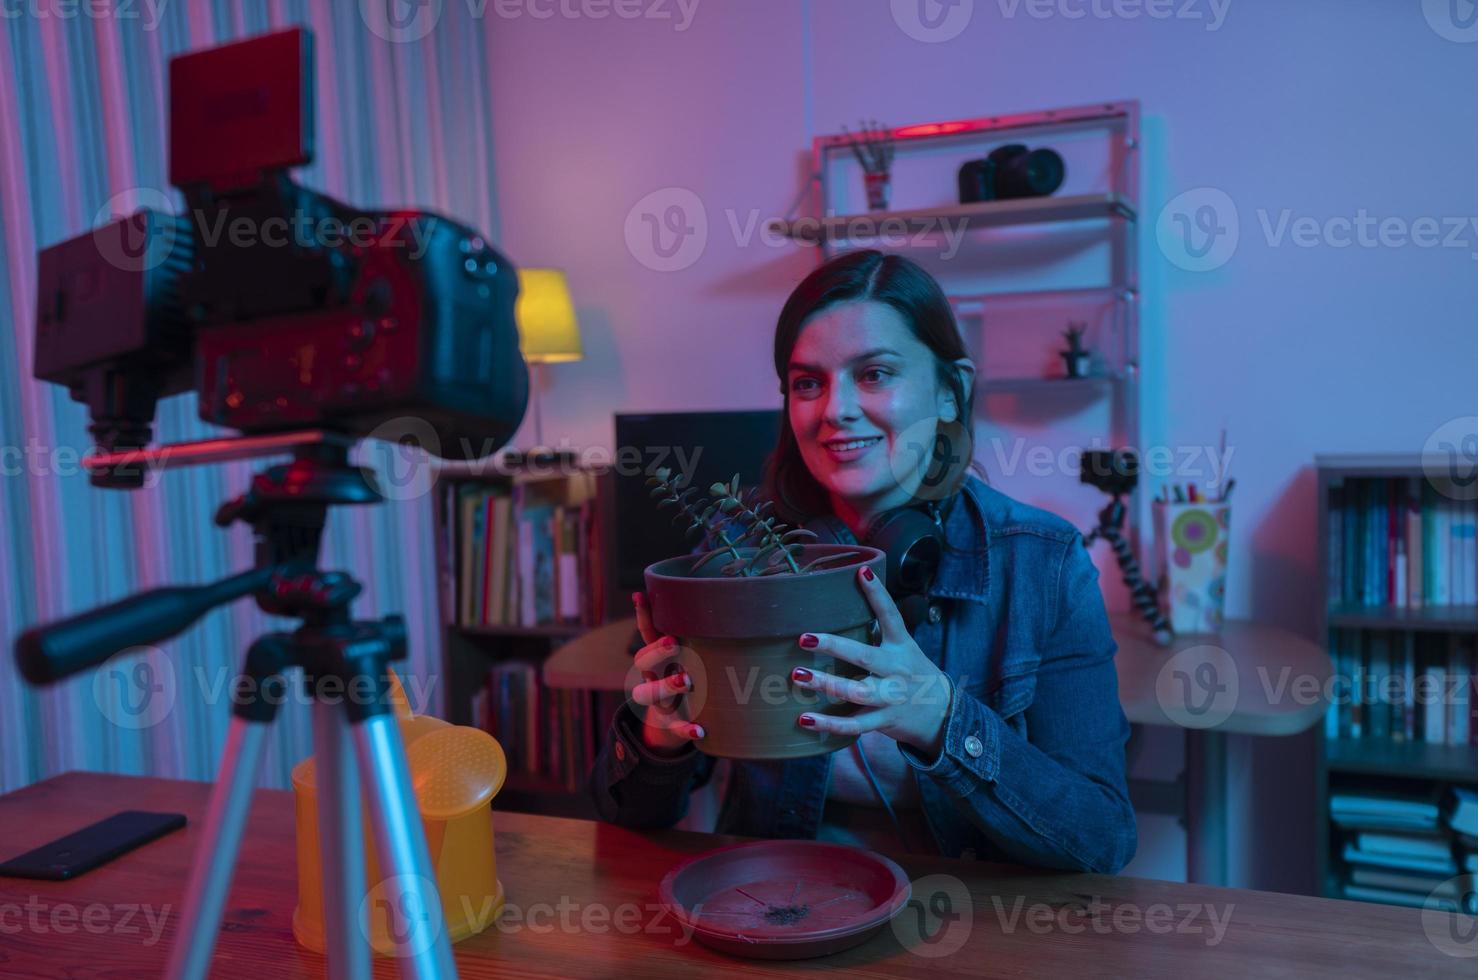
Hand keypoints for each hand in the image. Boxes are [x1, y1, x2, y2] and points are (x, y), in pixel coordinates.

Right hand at [628, 592, 704, 753]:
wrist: (671, 724)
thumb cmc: (685, 677)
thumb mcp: (688, 657)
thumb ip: (697, 634)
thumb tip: (723, 595)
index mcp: (657, 658)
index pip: (646, 634)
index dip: (642, 615)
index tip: (640, 596)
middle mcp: (652, 677)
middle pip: (643, 661)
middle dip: (657, 651)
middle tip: (674, 642)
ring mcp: (659, 702)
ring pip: (650, 694)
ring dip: (666, 686)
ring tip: (686, 680)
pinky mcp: (670, 724)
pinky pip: (674, 728)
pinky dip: (684, 729)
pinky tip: (699, 730)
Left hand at [789, 564, 951, 757]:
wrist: (942, 714)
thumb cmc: (913, 674)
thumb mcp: (904, 648)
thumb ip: (879, 632)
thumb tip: (842, 605)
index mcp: (901, 646)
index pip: (891, 616)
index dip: (878, 594)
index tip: (862, 572)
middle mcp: (896, 670)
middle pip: (864, 657)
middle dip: (834, 646)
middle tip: (805, 638)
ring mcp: (890, 697)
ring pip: (856, 692)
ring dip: (826, 684)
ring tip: (798, 675)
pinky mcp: (883, 720)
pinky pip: (853, 726)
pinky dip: (828, 725)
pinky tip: (804, 719)